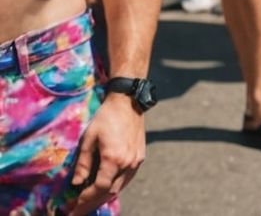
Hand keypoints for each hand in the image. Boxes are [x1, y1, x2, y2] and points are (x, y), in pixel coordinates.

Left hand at [68, 96, 143, 215]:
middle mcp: (128, 163)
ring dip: (104, 197)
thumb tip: (77, 183)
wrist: (128, 102)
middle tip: (79, 211)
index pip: (99, 187)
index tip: (74, 206)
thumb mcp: (89, 139)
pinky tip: (105, 189)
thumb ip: (83, 163)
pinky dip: (114, 187)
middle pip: (110, 191)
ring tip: (90, 203)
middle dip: (93, 203)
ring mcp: (136, 161)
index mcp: (114, 158)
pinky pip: (126, 179)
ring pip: (119, 187)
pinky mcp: (140, 157)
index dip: (86, 199)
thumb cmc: (106, 118)